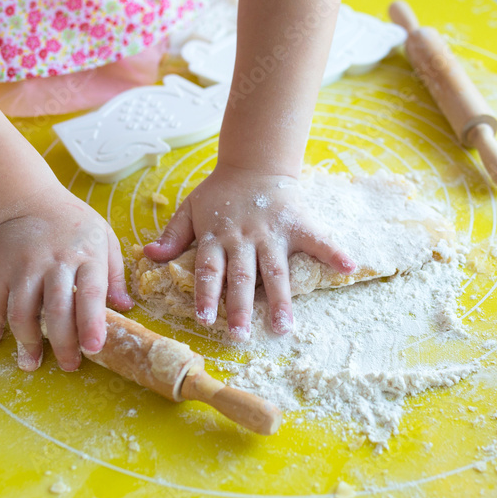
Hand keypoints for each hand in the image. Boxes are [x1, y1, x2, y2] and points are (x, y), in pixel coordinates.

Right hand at [0, 187, 133, 371]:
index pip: (90, 294)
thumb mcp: (104, 239)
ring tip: (31, 363)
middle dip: (62, 343)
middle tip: (69, 366)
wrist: (27, 200)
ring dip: (26, 341)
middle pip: (56, 309)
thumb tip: (126, 308)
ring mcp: (24, 267)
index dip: (91, 323)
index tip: (93, 349)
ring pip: (22, 311)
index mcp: (86, 256)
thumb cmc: (74, 224)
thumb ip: (115, 275)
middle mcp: (55, 262)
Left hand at [143, 165, 354, 340]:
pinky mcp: (298, 224)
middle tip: (240, 335)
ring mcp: (273, 233)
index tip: (205, 320)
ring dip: (280, 300)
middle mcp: (244, 238)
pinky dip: (334, 253)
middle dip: (240, 307)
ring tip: (284, 327)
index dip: (206, 294)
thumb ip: (172, 234)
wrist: (254, 162)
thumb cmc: (220, 191)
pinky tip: (349, 268)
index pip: (209, 269)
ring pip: (275, 270)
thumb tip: (148, 255)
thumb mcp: (190, 207)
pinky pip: (318, 240)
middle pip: (241, 276)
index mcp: (217, 236)